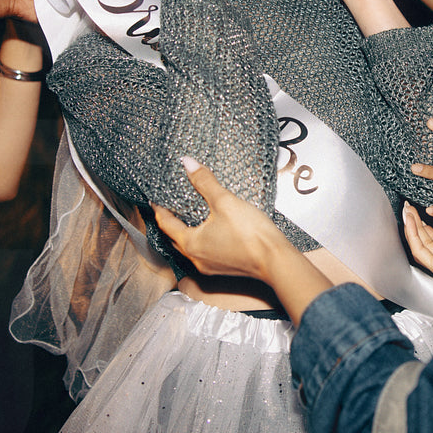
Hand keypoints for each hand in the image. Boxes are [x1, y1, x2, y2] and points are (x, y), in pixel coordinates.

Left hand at [152, 157, 290, 280]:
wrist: (276, 260)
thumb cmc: (251, 235)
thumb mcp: (225, 202)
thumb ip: (205, 182)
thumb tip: (187, 163)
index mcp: (191, 244)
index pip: (165, 224)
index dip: (159, 209)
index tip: (155, 199)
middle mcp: (196, 259)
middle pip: (174, 239)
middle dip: (170, 223)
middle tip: (169, 206)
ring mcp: (209, 267)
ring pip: (189, 248)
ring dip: (185, 233)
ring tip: (187, 216)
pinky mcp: (223, 268)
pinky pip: (203, 253)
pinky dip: (200, 240)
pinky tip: (209, 231)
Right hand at [402, 202, 432, 287]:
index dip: (428, 227)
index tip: (422, 212)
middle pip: (425, 243)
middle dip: (416, 224)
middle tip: (408, 208)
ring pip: (420, 246)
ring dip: (411, 227)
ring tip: (406, 211)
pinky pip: (420, 250)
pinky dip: (413, 235)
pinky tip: (410, 220)